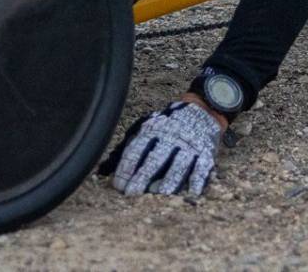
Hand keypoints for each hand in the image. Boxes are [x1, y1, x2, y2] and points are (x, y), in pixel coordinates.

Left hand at [100, 100, 223, 197]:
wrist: (201, 111)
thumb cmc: (166, 127)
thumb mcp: (146, 130)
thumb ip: (127, 149)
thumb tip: (101, 171)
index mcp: (153, 130)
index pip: (137, 149)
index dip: (127, 167)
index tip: (118, 184)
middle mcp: (171, 137)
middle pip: (155, 158)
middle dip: (143, 176)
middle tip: (132, 193)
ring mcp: (189, 146)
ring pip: (178, 164)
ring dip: (169, 180)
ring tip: (159, 195)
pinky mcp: (205, 154)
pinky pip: (201, 168)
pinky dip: (196, 180)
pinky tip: (191, 193)